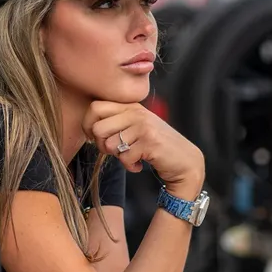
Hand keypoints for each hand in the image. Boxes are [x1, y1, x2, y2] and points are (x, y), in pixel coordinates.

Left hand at [83, 101, 204, 198]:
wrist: (184, 160)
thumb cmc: (155, 145)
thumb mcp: (135, 126)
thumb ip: (116, 122)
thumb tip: (88, 129)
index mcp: (130, 105)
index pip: (95, 107)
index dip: (88, 125)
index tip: (95, 138)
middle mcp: (136, 112)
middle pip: (98, 128)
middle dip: (102, 145)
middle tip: (116, 151)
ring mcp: (143, 126)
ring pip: (110, 145)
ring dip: (118, 157)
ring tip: (132, 156)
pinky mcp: (150, 142)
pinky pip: (124, 158)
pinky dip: (130, 166)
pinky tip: (140, 163)